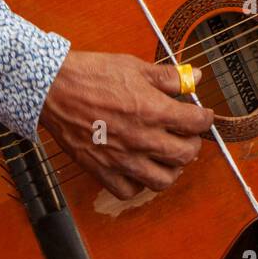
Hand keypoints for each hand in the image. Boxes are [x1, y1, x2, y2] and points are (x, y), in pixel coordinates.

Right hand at [39, 50, 214, 200]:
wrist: (52, 88)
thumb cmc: (92, 74)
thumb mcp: (135, 67)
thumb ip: (169, 77)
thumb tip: (195, 78)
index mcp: (152, 110)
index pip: (196, 123)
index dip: (205, 118)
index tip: (202, 115)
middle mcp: (141, 138)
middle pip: (185, 155)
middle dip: (192, 144)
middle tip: (187, 136)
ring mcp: (121, 158)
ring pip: (162, 181)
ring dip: (170, 169)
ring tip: (166, 156)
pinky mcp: (101, 170)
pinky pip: (128, 191)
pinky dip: (138, 184)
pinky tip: (139, 167)